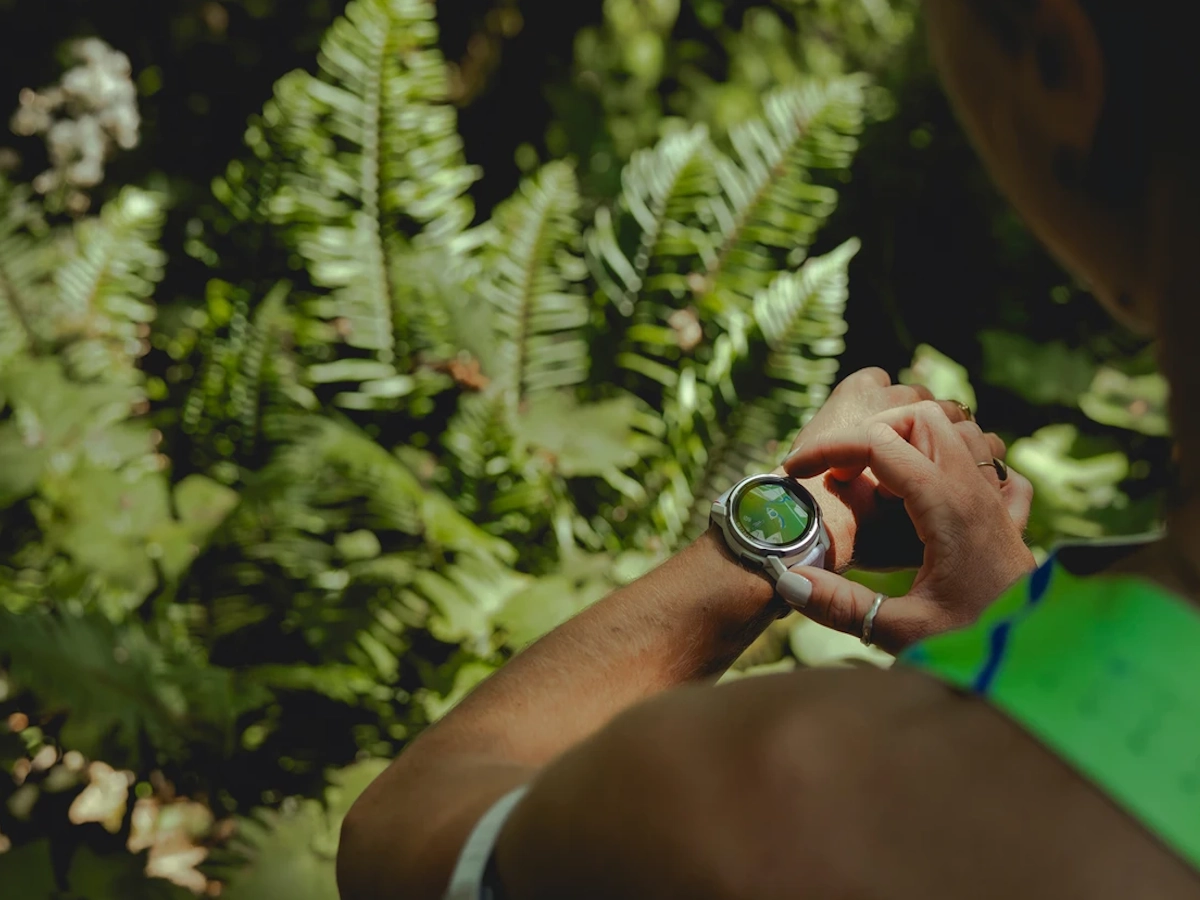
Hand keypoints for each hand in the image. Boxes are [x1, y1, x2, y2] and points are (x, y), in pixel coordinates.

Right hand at [780, 401, 1036, 651]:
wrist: (1041, 667)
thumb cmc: (977, 649)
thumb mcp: (902, 632)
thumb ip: (840, 604)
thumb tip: (787, 579)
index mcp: (948, 508)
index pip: (880, 443)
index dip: (830, 449)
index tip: (795, 472)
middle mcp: (976, 492)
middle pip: (921, 418)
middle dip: (869, 433)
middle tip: (840, 476)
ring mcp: (995, 501)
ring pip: (955, 432)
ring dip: (909, 442)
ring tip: (877, 484)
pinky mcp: (1006, 519)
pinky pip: (988, 465)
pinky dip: (954, 463)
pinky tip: (932, 496)